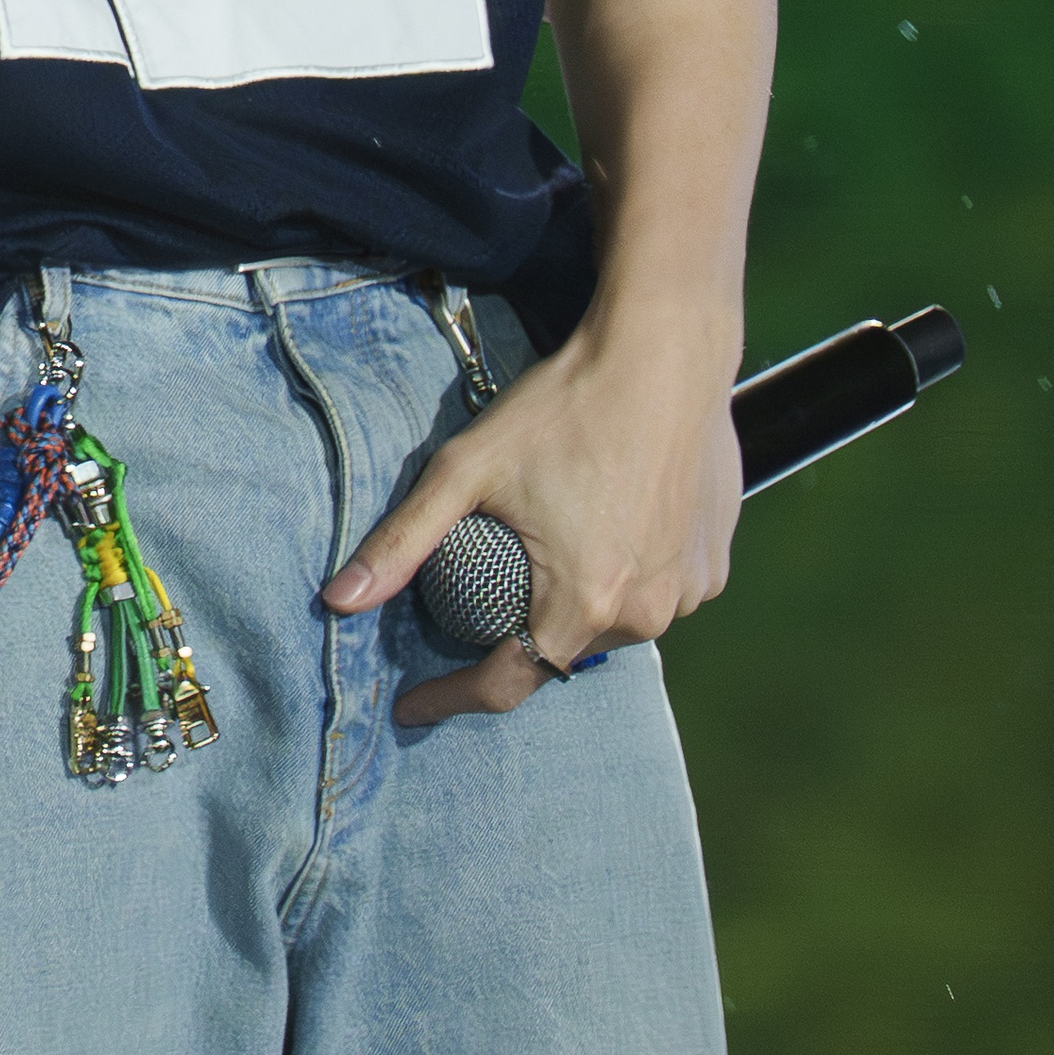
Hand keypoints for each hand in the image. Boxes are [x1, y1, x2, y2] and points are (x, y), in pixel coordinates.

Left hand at [321, 298, 744, 724]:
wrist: (666, 350)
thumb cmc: (564, 406)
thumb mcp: (467, 469)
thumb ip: (404, 542)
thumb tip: (339, 600)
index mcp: (583, 605)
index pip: (506, 685)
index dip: (450, 698)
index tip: (412, 704)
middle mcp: (646, 614)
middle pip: (560, 650)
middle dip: (516, 632)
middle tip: (485, 585)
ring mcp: (689, 592)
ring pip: (612, 621)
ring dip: (576, 602)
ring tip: (549, 550)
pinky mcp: (714, 563)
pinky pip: (657, 590)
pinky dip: (626, 574)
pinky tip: (608, 527)